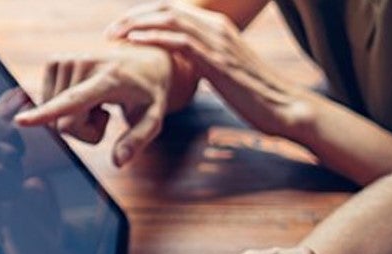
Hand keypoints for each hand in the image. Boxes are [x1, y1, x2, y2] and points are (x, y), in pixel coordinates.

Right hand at [13, 43, 171, 165]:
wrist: (140, 58)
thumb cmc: (147, 92)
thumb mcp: (153, 118)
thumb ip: (136, 141)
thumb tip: (118, 162)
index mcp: (108, 79)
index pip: (73, 101)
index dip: (46, 113)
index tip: (20, 122)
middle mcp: (83, 64)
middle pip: (63, 123)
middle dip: (82, 130)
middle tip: (105, 114)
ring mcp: (64, 60)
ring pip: (52, 115)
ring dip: (73, 118)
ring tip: (96, 101)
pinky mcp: (53, 61)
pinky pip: (47, 103)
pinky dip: (63, 107)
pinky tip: (84, 94)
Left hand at [107, 1, 312, 140]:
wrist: (283, 106)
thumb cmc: (252, 93)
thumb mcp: (222, 68)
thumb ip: (201, 59)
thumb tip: (178, 66)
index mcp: (217, 26)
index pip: (173, 9)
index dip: (143, 15)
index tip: (120, 28)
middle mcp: (217, 27)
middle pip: (167, 8)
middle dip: (134, 16)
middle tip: (109, 31)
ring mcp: (217, 41)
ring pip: (170, 19)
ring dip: (137, 24)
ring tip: (114, 35)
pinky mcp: (216, 60)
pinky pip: (180, 40)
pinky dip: (154, 37)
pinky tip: (134, 42)